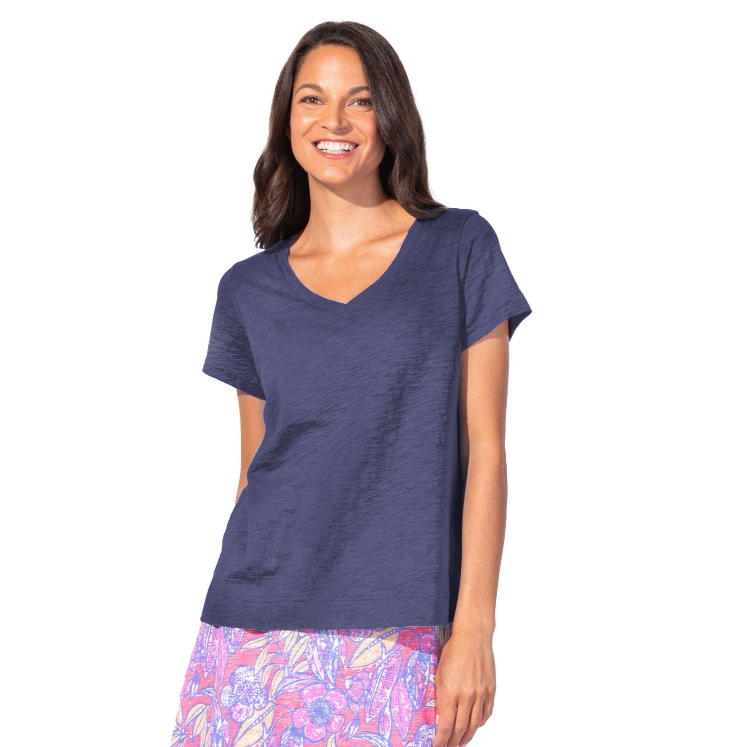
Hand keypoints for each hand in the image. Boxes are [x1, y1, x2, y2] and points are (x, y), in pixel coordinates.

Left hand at [433, 626, 495, 746]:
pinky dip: (480, 723)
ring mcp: (481, 694)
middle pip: (461, 728)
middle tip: (449, 746)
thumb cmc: (453, 652)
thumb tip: (440, 717)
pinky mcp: (491, 690)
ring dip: (467, 736)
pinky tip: (474, 726)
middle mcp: (468, 696)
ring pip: (475, 724)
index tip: (437, 745)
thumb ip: (440, 697)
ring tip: (461, 742)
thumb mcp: (440, 674)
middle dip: (454, 742)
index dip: (441, 739)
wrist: (473, 638)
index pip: (446, 725)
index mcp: (452, 692)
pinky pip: (486, 713)